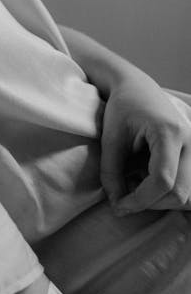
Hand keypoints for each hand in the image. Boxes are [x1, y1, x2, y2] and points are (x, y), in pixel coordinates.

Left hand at [100, 73, 190, 212]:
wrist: (137, 87)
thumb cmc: (122, 108)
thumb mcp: (110, 138)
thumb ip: (111, 172)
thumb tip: (118, 205)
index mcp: (169, 132)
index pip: (163, 180)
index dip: (140, 200)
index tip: (119, 206)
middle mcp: (190, 140)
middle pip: (180, 192)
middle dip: (151, 203)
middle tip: (124, 197)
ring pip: (189, 194)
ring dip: (162, 200)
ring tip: (136, 185)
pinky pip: (189, 185)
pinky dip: (169, 192)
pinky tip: (147, 182)